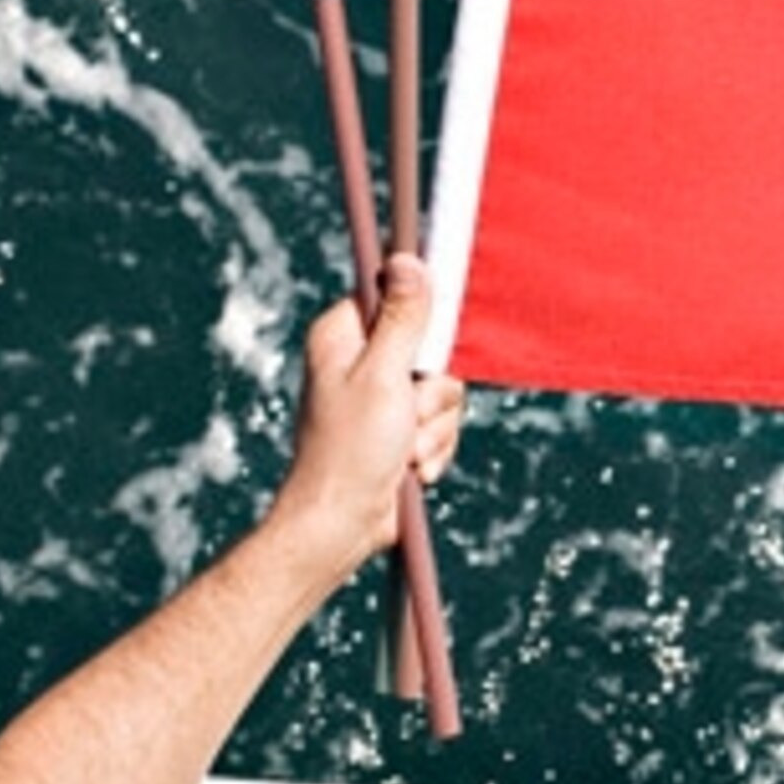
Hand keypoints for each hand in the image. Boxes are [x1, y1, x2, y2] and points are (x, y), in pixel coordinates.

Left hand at [277, 253, 466, 568]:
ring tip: (405, 451)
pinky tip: (409, 468)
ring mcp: (381, 399)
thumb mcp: (384, 376)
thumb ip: (402, 319)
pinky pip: (439, 426)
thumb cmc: (351, 451)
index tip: (424, 354)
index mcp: (343, 335)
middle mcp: (361, 362)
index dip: (421, 327)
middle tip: (409, 415)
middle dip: (432, 394)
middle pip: (431, 351)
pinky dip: (432, 449)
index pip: (397, 300)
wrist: (342, 523)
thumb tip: (407, 260)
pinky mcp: (398, 431)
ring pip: (442, 393)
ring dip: (434, 428)